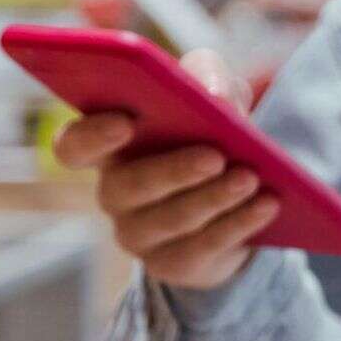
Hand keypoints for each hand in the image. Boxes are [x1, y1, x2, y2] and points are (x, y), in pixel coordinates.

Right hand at [53, 49, 278, 289]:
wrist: (239, 202)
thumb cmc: (210, 134)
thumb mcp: (214, 94)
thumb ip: (209, 76)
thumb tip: (216, 96)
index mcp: (108, 148)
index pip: (73, 146)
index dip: (91, 135)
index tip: (125, 121)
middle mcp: (114, 194)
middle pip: (129, 187)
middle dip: (174, 170)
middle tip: (216, 155)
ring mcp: (139, 235)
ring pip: (172, 219)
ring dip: (214, 198)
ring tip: (251, 178)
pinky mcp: (173, 265)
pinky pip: (204, 247)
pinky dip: (239, 224)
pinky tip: (267, 205)